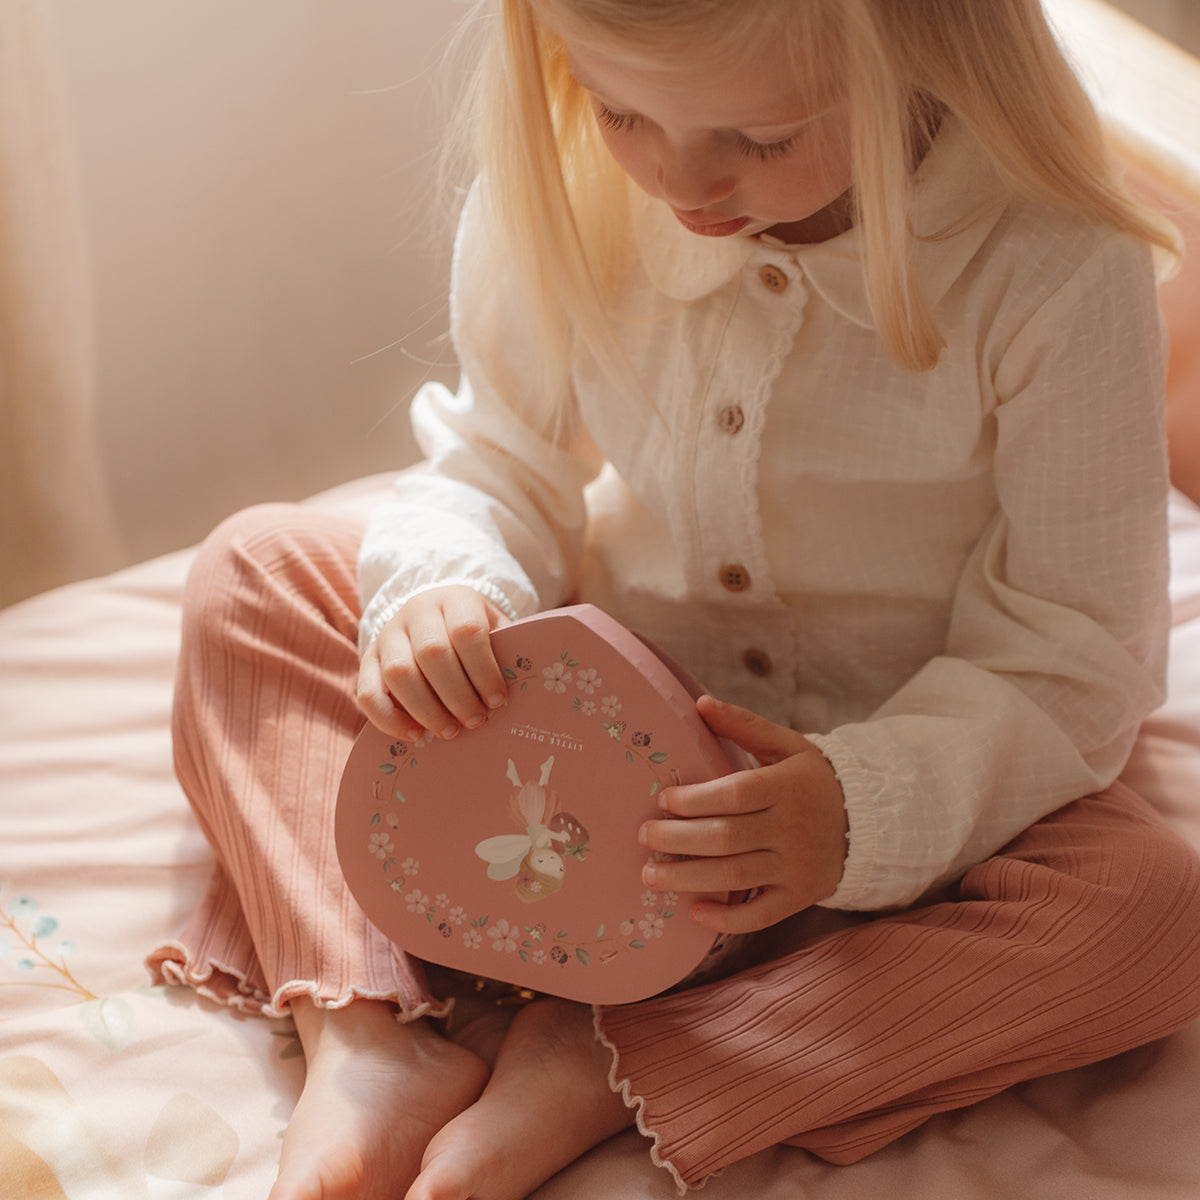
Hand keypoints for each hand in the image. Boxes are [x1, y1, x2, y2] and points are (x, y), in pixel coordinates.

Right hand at [357, 586, 509, 739]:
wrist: (434, 620)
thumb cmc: (474, 635)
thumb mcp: (495, 631)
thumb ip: (508, 653)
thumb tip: (528, 690)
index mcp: (455, 599)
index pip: (467, 630)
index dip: (483, 669)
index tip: (498, 700)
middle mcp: (416, 611)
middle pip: (432, 653)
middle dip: (457, 695)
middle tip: (476, 721)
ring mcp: (387, 634)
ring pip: (398, 673)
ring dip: (427, 709)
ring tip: (450, 731)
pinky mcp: (367, 659)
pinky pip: (367, 692)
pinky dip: (389, 719)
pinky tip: (415, 734)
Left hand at [639, 694, 848, 933]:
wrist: (868, 821)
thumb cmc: (813, 779)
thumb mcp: (786, 744)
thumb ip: (744, 725)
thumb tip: (700, 703)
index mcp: (786, 787)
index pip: (734, 795)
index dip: (694, 799)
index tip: (662, 800)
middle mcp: (791, 828)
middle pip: (726, 838)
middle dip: (677, 840)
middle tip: (644, 836)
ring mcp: (796, 867)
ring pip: (734, 878)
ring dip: (687, 879)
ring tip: (650, 875)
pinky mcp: (799, 896)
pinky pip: (760, 915)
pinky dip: (726, 919)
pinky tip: (694, 912)